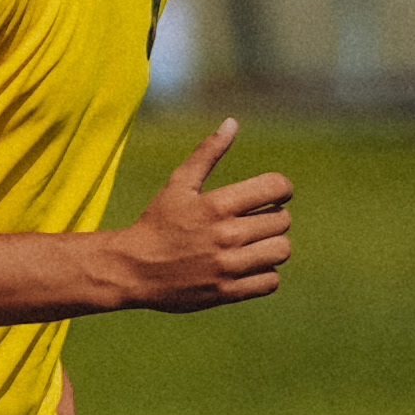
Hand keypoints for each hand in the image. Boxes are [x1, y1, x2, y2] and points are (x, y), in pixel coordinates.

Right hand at [106, 118, 292, 313]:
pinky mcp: (227, 292)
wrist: (132, 269)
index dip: (282, 188)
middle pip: (282, 221)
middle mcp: (226, 235)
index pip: (275, 188)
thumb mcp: (179, 184)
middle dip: (274, 217)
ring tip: (255, 244)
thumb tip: (232, 122)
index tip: (274, 194)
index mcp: (217, 205)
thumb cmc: (157, 222)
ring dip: (272, 246)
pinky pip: (270, 281)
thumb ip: (207, 153)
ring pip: (281, 251)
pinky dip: (265, 273)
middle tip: (257, 221)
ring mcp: (228, 266)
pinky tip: (249, 266)